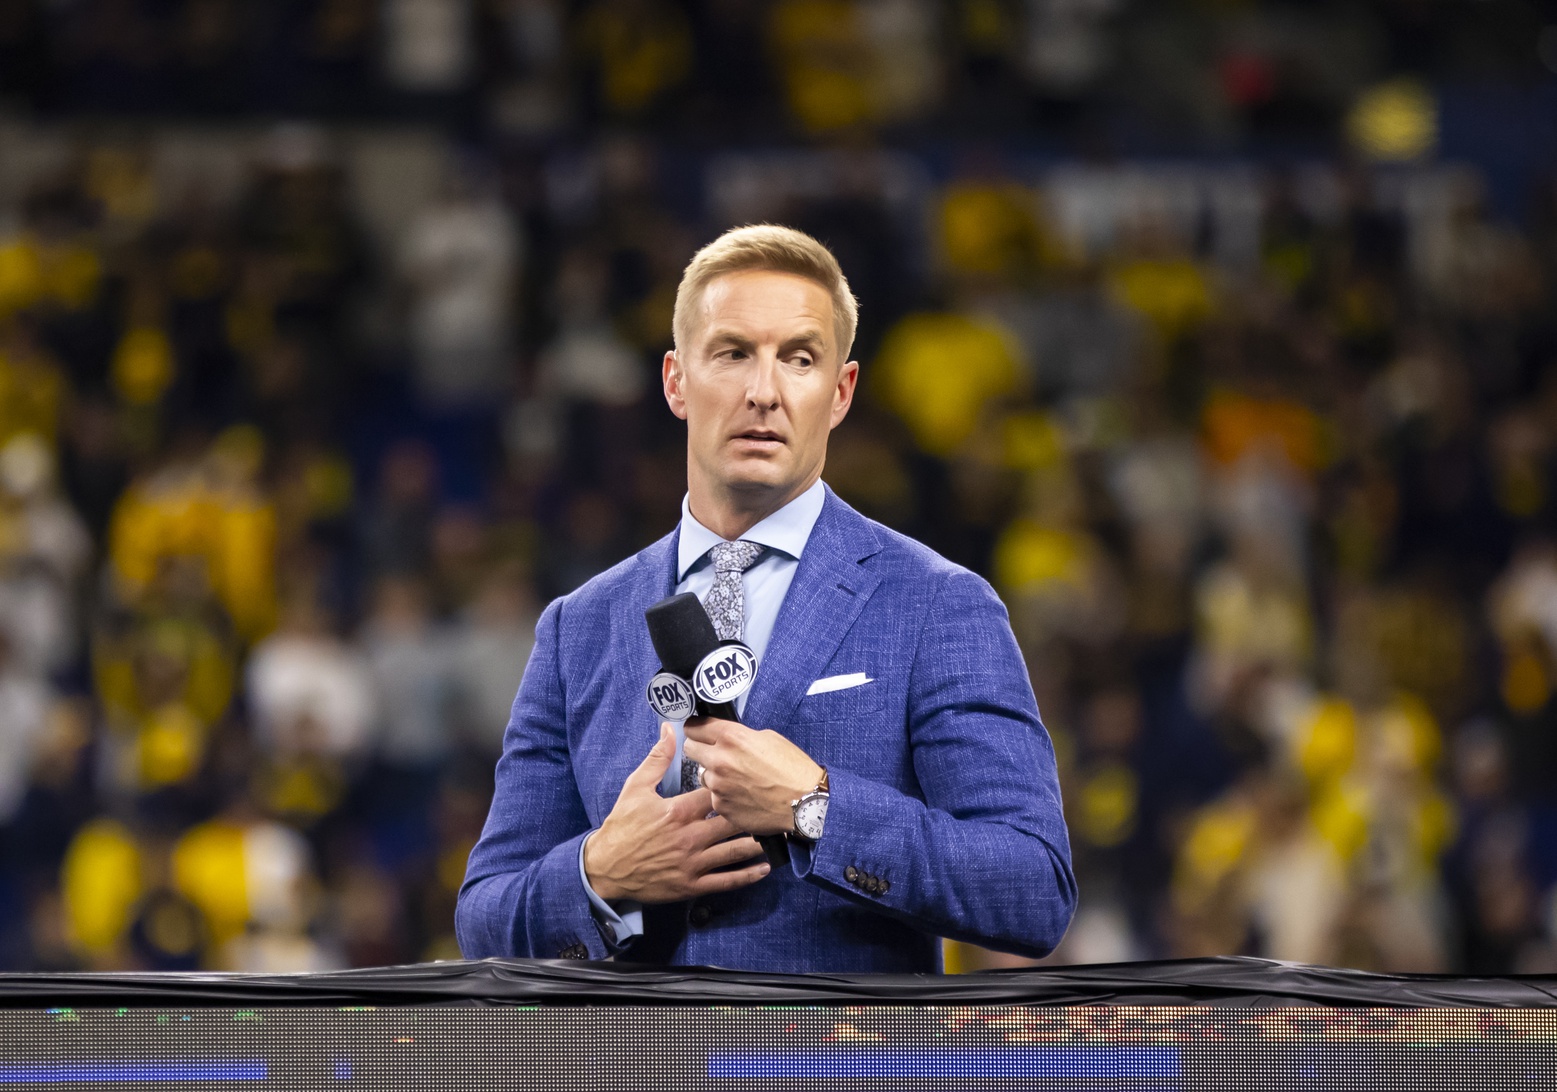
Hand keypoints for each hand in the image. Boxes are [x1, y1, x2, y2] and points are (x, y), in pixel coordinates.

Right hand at [583, 723, 770, 902]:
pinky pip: (726, 881)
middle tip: (771, 805)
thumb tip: (670, 730)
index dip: (731, 785)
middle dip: (752, 813)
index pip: (715, 793)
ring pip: (734, 851)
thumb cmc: (621, 826)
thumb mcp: (635, 787)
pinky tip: (765, 868)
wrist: (605, 867)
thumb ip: (656, 759)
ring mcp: (692, 864)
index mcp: (678, 811)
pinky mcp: (692, 886)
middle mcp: (689, 837)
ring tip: (775, 833)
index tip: (745, 778)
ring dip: (757, 842)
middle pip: (732, 821)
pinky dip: (748, 875)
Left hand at [682, 717, 823, 835]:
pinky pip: (715, 796)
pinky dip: (725, 796)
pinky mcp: (722, 806)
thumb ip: (740, 736)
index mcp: (732, 738)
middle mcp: (720, 760)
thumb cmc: (793, 770)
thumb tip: (726, 739)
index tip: (698, 731)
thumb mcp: (769, 738)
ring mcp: (719, 786)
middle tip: (715, 754)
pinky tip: (743, 796)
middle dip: (700, 749)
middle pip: (690, 749)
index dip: (696, 728)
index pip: (695, 726)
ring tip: (738, 779)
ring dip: (714, 775)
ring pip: (703, 775)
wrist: (805, 803)